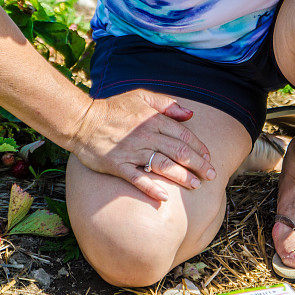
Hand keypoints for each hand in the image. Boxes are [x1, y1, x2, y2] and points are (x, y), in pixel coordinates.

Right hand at [71, 89, 215, 202]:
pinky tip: (165, 198)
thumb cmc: (114, 108)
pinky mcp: (119, 166)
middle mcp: (146, 136)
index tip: (208, 158)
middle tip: (211, 176)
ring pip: (163, 166)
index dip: (199, 148)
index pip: (183, 135)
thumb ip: (167, 104)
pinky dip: (152, 188)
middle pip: (178, 152)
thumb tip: (189, 114)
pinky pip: (138, 179)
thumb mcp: (141, 96)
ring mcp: (132, 152)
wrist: (83, 121)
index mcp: (153, 119)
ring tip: (196, 185)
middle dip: (198, 165)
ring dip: (182, 177)